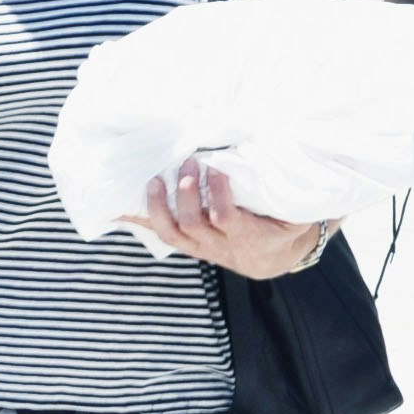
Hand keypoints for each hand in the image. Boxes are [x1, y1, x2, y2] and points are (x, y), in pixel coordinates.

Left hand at [141, 160, 337, 278]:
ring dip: (160, 206)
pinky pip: (161, 234)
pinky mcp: (188, 244)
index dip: (218, 195)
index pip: (227, 218)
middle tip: (189, 163)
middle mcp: (222, 246)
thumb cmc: (285, 223)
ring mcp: (202, 247)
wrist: (275, 258)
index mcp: (250, 236)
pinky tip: (116, 208)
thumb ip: (291, 190)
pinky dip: (139, 220)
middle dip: (187, 193)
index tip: (216, 167)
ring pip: (173, 233)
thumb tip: (298, 156)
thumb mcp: (296, 210)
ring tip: (154, 180)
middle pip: (195, 224)